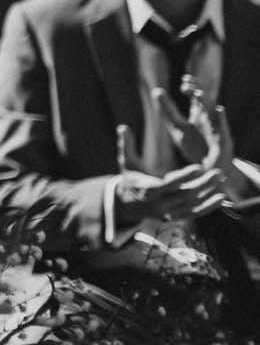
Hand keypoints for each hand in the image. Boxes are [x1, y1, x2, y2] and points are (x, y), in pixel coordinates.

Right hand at [113, 121, 229, 231]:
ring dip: (209, 193)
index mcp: (147, 190)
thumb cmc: (130, 178)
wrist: (128, 204)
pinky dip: (209, 207)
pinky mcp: (176, 217)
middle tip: (218, 172)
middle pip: (185, 194)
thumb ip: (126, 145)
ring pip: (193, 204)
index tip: (199, 167)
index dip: (184, 176)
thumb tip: (123, 126)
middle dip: (203, 183)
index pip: (168, 184)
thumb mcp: (126, 162)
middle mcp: (158, 204)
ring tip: (221, 179)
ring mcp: (168, 213)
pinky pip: (195, 213)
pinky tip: (222, 198)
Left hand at [161, 77, 251, 200]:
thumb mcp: (177, 126)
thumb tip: (156, 90)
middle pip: (204, 100)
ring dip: (206, 102)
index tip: (183, 80)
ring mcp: (215, 127)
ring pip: (212, 111)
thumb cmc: (192, 145)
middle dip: (197, 90)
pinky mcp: (222, 139)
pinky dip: (221, 118)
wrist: (206, 166)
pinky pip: (223, 127)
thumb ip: (167, 110)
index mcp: (198, 113)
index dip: (190, 86)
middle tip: (187, 83)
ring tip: (197, 94)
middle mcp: (208, 117)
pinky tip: (219, 109)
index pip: (195, 95)